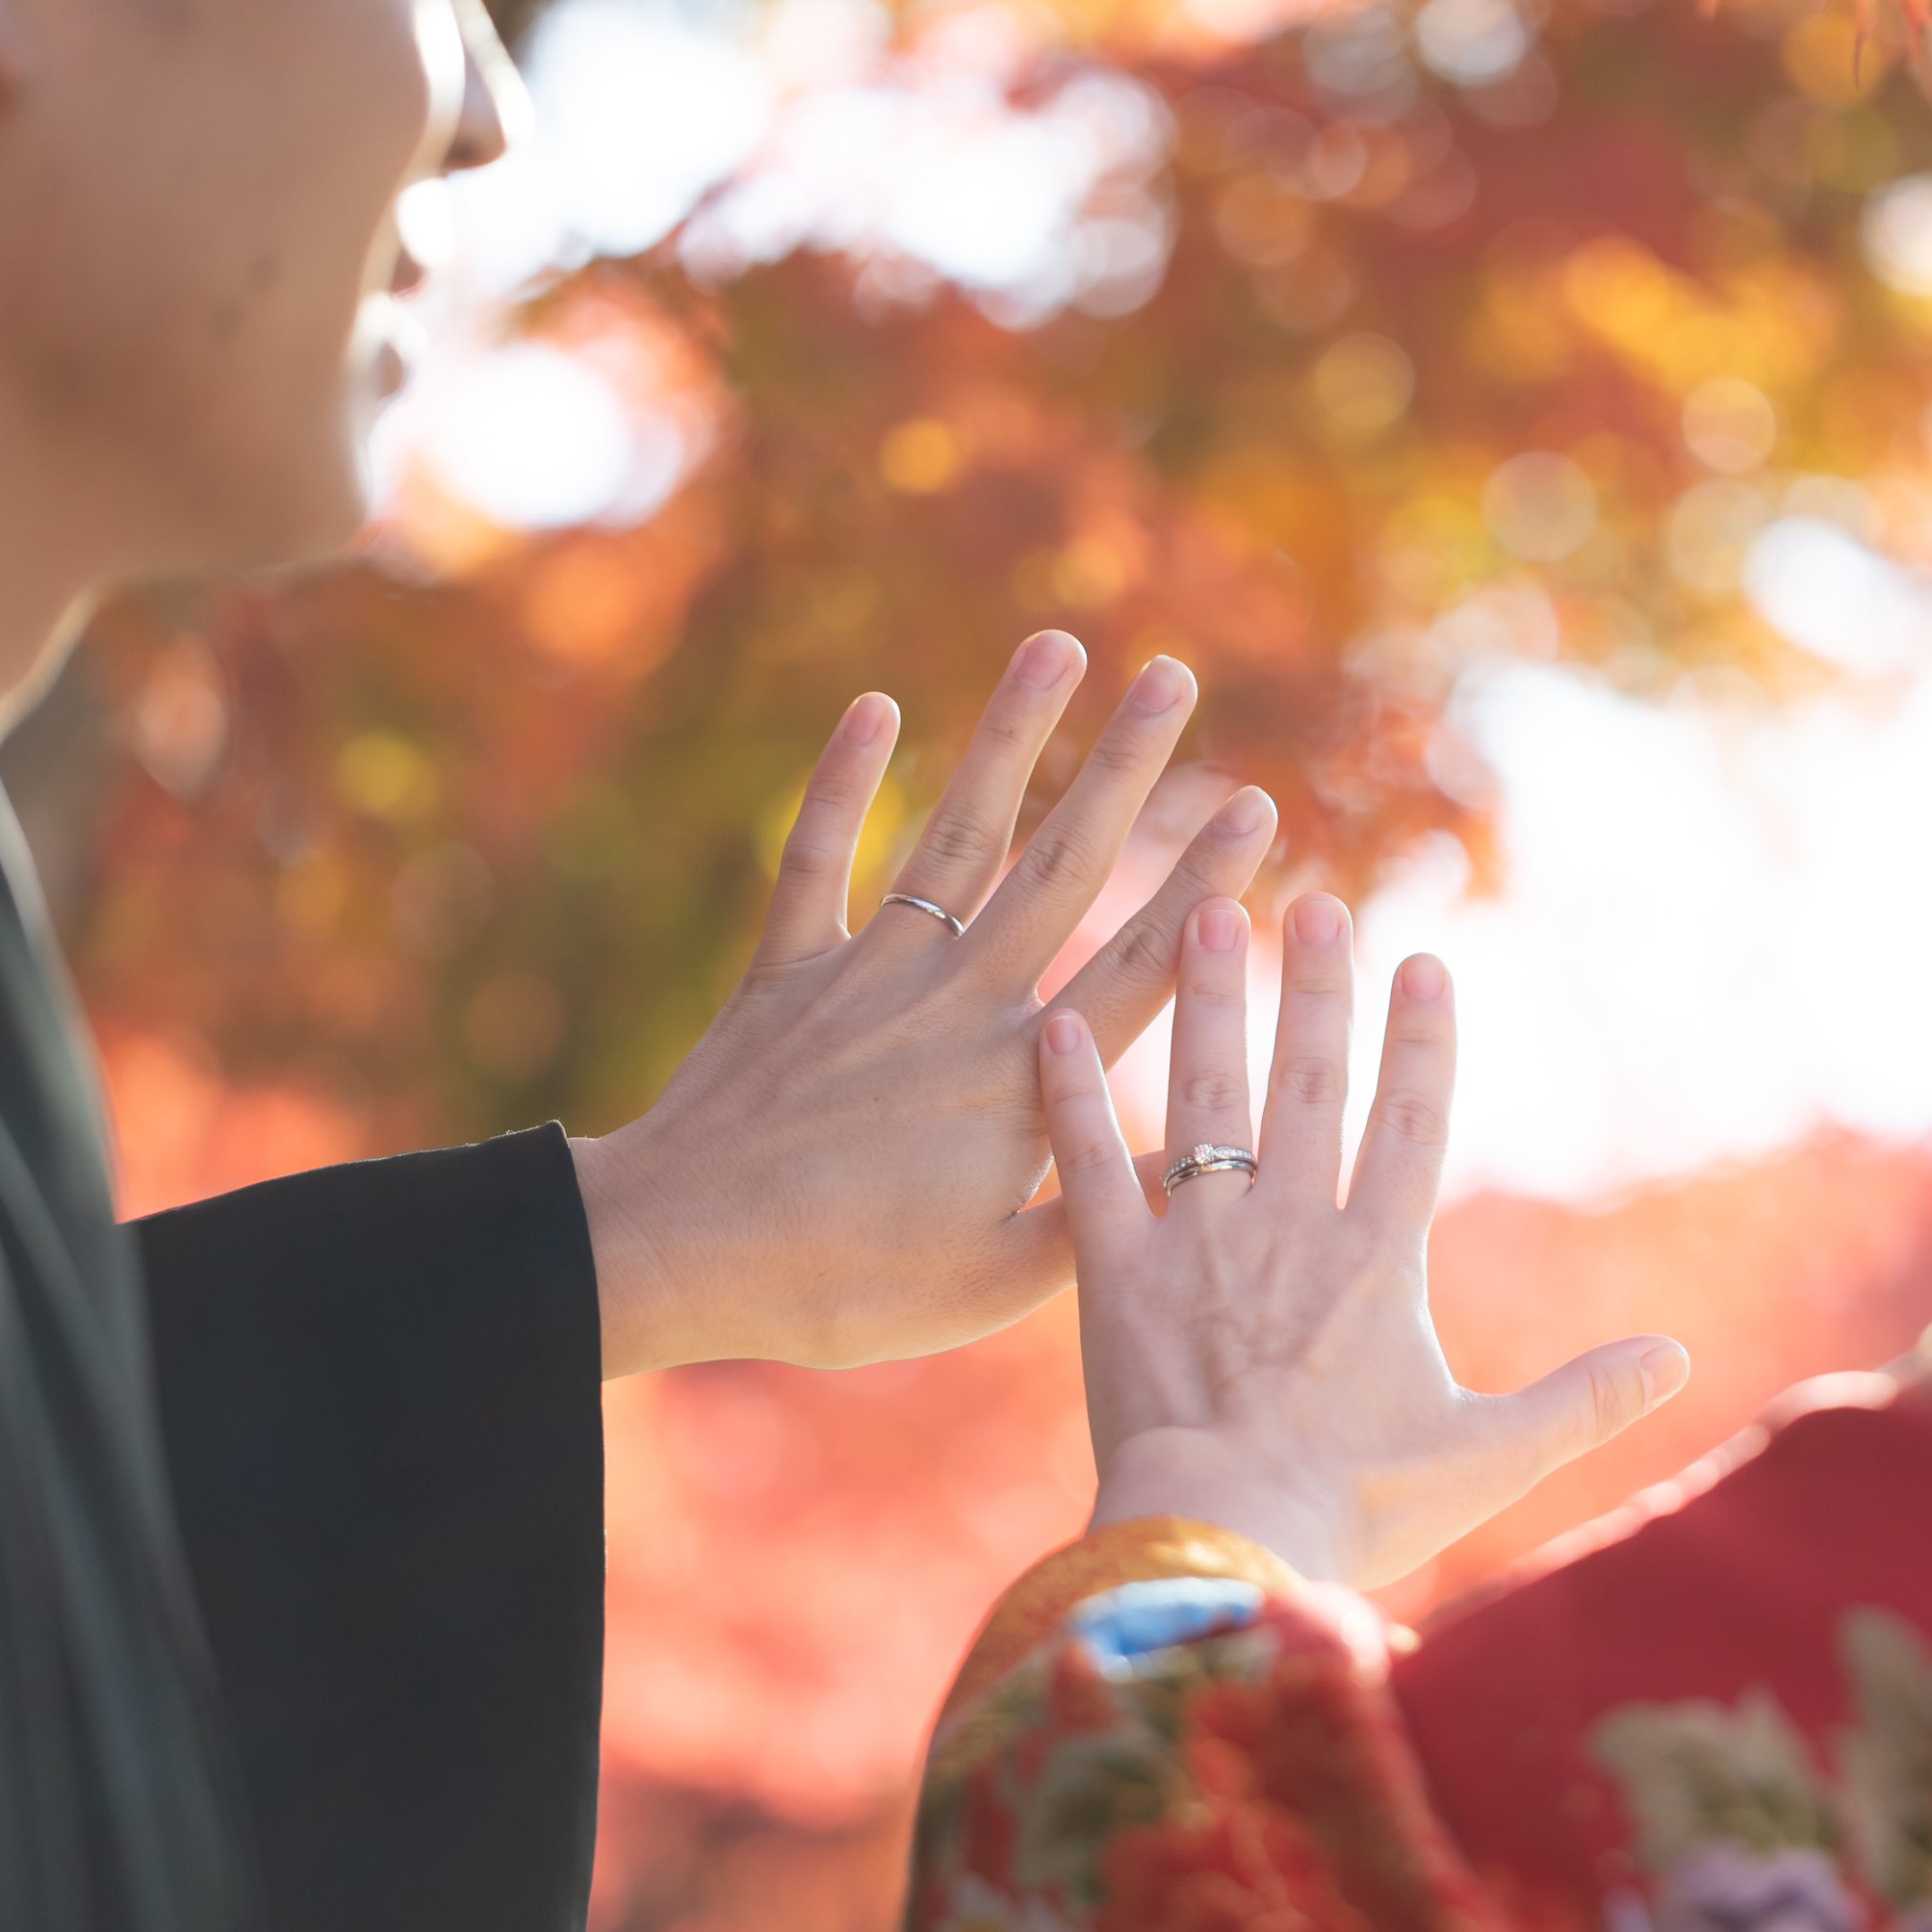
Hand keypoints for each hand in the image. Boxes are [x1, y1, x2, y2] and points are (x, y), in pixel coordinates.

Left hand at [576, 635, 1276, 1375]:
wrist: (675, 1252)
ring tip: (1056, 646)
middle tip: (1176, 675)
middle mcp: (956, 1004)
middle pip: (1061, 867)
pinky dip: (841, 783)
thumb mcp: (990, 1284)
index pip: (1136, 964)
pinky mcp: (786, 971)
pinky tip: (876, 706)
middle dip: (1124, 765)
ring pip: (957, 836)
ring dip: (1008, 736)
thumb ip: (1094, 1220)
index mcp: (1019, 1081)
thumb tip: (1195, 1172)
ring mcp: (868, 975)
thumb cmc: (841, 1286)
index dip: (1201, 882)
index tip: (1257, 804)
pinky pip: (816, 859)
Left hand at [1039, 891, 1689, 1586]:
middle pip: (1310, 1082)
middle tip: (1316, 904)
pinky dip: (1071, 1098)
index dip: (1420, 1040)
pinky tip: (1055, 1025)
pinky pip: (1089, 1169)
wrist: (1226, 1542)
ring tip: (1210, 915)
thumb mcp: (1487, 1458)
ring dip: (1213, 1001)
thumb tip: (1677, 1359)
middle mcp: (1291, 1227)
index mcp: (1379, 1262)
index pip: (1411, 1122)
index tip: (1422, 962)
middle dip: (1317, 986)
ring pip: (1206, 1096)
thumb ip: (1582, 1399)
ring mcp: (1200, 1243)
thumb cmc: (1357, 1510)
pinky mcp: (1114, 1277)